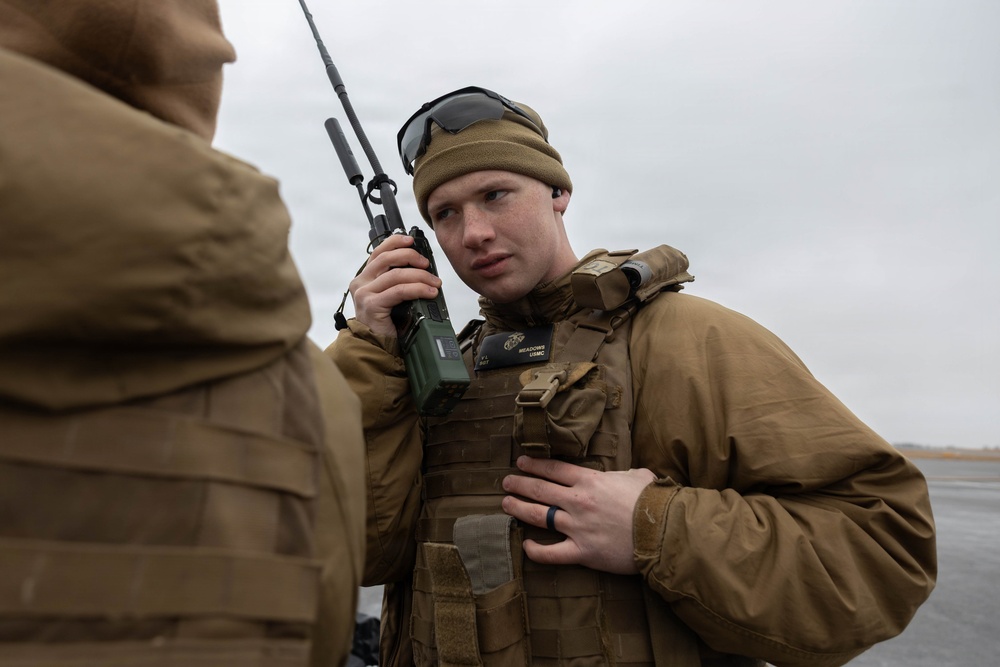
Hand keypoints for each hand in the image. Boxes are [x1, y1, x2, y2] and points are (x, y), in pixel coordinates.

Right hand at [349, 233, 441, 336]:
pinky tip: (429, 292)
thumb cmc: (388, 323)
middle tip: (427, 265)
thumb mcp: (392, 297)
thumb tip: (422, 268)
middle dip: (411, 257)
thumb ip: (398, 281)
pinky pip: (399, 291)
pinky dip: (417, 289)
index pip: (378, 252)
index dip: (395, 242)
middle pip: (386, 259)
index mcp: (364, 278)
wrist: (379, 348)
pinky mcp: (371, 306)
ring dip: (420, 276)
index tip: (411, 240)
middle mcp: (360, 283)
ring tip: (435, 283)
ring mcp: (364, 294)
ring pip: (395, 275)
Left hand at [501, 455, 656, 574]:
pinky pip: (552, 553)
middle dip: (520, 484)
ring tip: (506, 504)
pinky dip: (536, 551)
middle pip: (540, 490)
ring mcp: (577, 527)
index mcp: (591, 481)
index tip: (520, 462)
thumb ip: (626, 474)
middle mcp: (578, 502)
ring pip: (538, 516)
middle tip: (506, 482)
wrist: (663, 531)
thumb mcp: (639, 477)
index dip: (534, 465)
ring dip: (519, 509)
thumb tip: (630, 475)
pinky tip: (526, 546)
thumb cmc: (654, 503)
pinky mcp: (583, 552)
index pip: (554, 469)